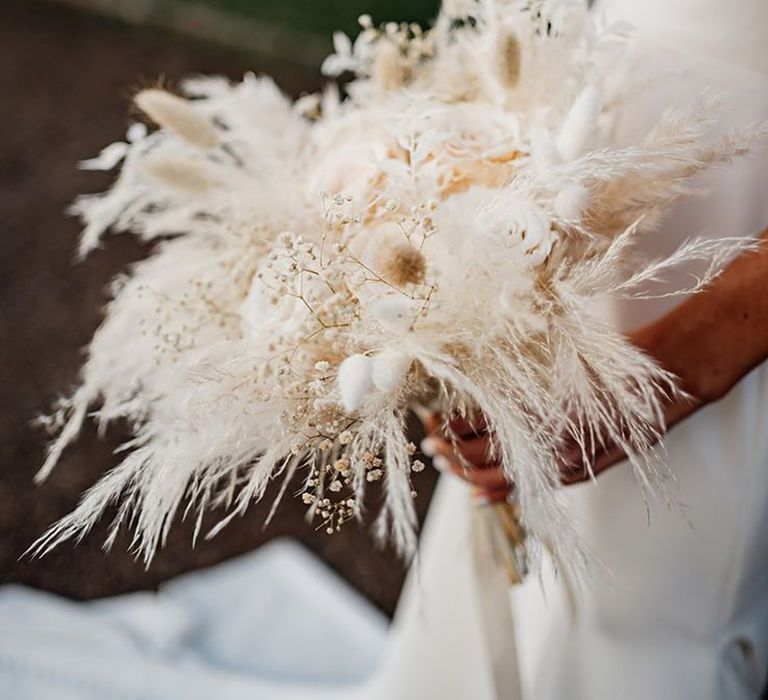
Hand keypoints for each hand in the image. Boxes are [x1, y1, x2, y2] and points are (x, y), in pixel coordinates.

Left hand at [417, 226, 767, 499]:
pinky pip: (525, 491)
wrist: (655, 382)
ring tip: (440, 461)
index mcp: (530, 415)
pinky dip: (495, 493)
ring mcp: (557, 464)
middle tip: (425, 440)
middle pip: (475, 457)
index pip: (470, 429)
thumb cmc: (601, 364)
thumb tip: (464, 387)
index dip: (444, 425)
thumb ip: (511, 380)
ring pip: (494, 479)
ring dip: (462, 471)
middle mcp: (541, 445)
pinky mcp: (573, 474)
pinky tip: (476, 495)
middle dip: (445, 449)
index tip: (426, 416)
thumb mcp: (550, 364)